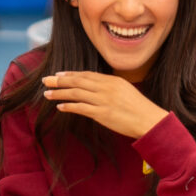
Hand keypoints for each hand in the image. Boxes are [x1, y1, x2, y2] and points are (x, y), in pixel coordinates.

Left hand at [42, 71, 168, 138]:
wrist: (150, 120)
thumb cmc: (139, 108)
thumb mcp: (125, 91)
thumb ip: (110, 87)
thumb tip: (94, 88)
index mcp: (112, 80)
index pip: (87, 75)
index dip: (71, 74)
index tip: (59, 74)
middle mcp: (106, 88)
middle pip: (78, 81)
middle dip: (60, 80)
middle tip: (46, 80)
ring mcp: (104, 100)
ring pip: (76, 93)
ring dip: (60, 93)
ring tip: (47, 93)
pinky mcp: (103, 114)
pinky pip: (81, 108)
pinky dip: (69, 106)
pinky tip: (60, 107)